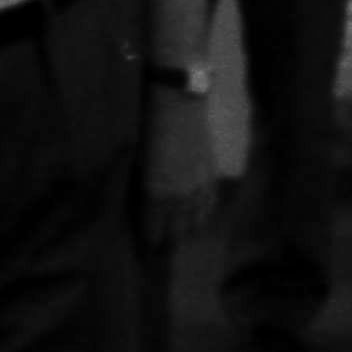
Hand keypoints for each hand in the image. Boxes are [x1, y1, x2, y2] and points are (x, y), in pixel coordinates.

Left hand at [138, 89, 217, 250]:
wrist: (178, 103)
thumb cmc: (151, 128)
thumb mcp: (140, 163)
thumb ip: (145, 187)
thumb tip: (146, 204)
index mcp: (155, 194)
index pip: (152, 232)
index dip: (148, 242)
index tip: (144, 247)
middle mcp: (178, 197)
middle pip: (174, 235)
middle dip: (166, 243)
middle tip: (160, 247)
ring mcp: (198, 188)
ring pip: (194, 224)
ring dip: (185, 231)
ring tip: (179, 235)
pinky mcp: (211, 176)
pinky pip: (209, 206)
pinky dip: (202, 214)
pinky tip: (198, 217)